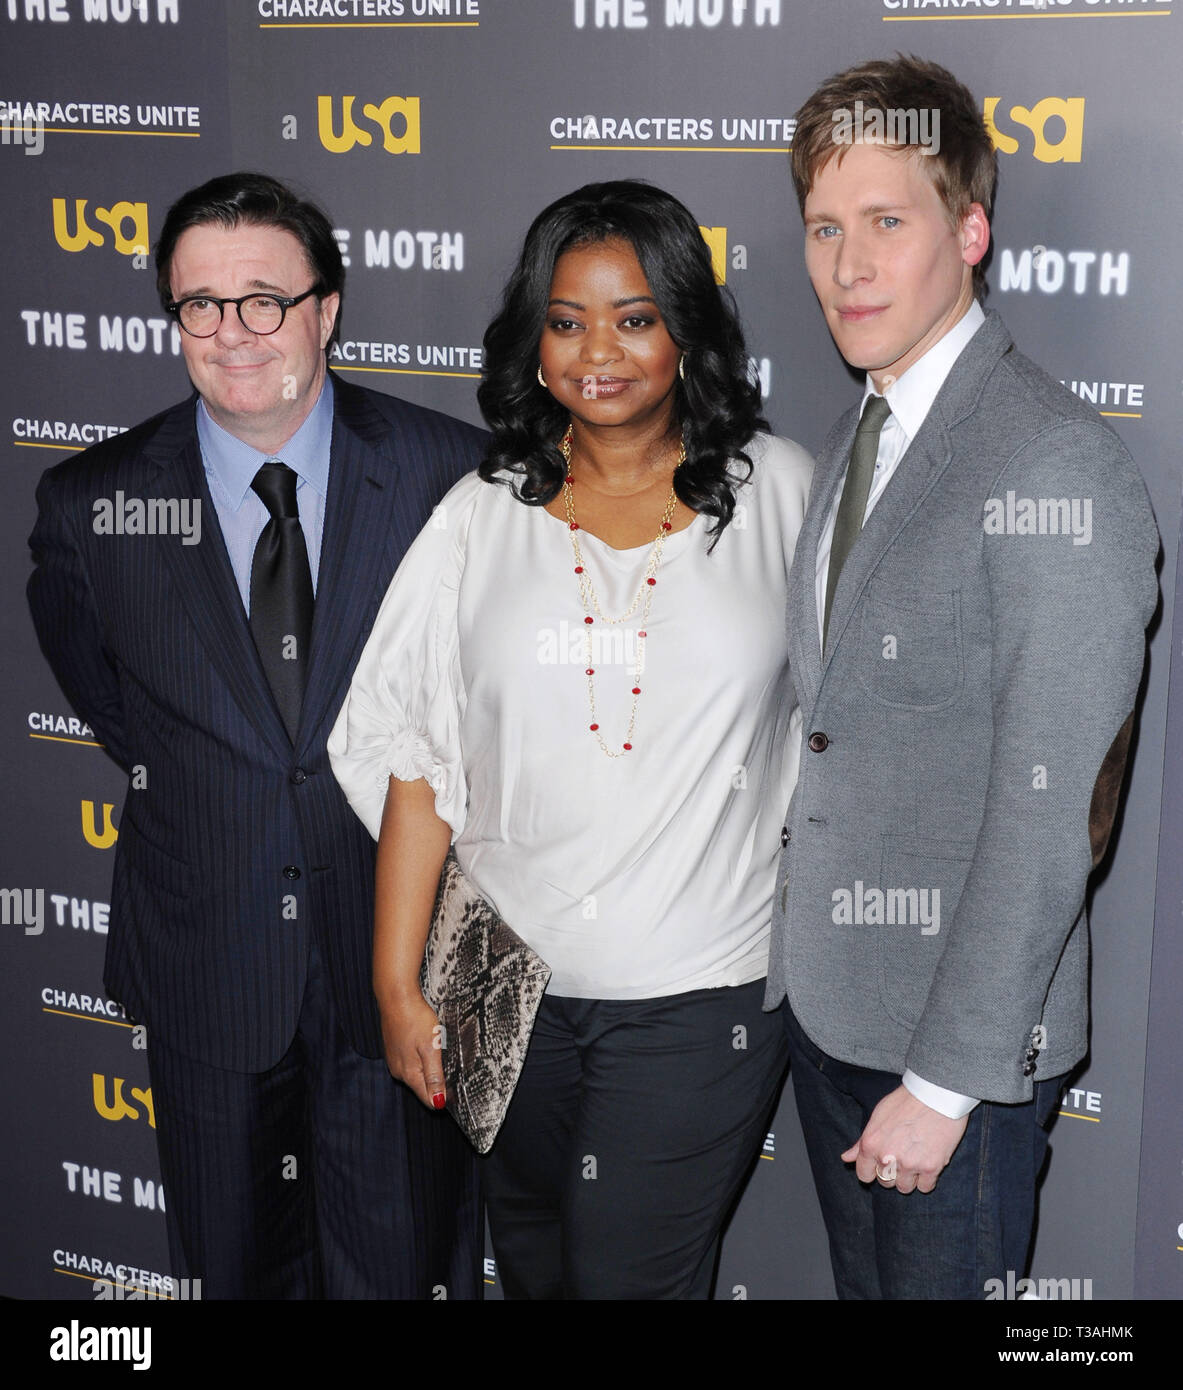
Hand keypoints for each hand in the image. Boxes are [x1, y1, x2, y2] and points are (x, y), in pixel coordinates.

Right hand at [378, 993, 447, 1111]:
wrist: (396, 996)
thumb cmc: (414, 1019)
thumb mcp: (430, 1048)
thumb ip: (434, 1076)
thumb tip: (437, 1102)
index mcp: (408, 1074)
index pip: (428, 1099)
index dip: (443, 1096)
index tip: (455, 1086)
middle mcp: (398, 1071)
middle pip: (422, 1087)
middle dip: (437, 1081)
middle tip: (448, 1062)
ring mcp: (394, 1060)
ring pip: (416, 1073)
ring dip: (429, 1067)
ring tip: (437, 1049)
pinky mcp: (394, 1049)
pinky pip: (410, 1061)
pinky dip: (420, 1056)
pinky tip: (425, 1044)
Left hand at [841, 1084, 968, 1193]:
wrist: (936, 1094)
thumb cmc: (906, 1101)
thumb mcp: (877, 1116)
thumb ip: (861, 1141)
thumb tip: (846, 1158)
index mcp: (871, 1144)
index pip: (864, 1175)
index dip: (872, 1170)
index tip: (880, 1164)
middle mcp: (887, 1157)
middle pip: (885, 1182)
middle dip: (892, 1172)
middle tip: (902, 1156)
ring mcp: (909, 1165)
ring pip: (905, 1188)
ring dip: (910, 1177)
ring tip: (916, 1158)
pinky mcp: (931, 1168)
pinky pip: (925, 1187)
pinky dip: (927, 1179)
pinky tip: (928, 1163)